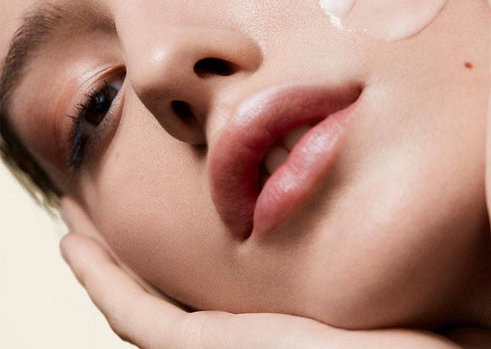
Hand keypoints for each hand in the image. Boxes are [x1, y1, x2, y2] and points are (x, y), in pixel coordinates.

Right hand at [59, 197, 459, 347]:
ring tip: (74, 221)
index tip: (141, 218)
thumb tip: (353, 167)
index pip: (198, 287)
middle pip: (158, 291)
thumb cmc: (407, 316)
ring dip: (100, 262)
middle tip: (92, 216)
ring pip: (135, 301)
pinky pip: (135, 313)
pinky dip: (101, 278)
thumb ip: (340, 226)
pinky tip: (76, 243)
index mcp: (260, 317)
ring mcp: (211, 341)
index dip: (161, 255)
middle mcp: (230, 332)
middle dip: (120, 256)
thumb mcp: (359, 261)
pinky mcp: (203, 346)